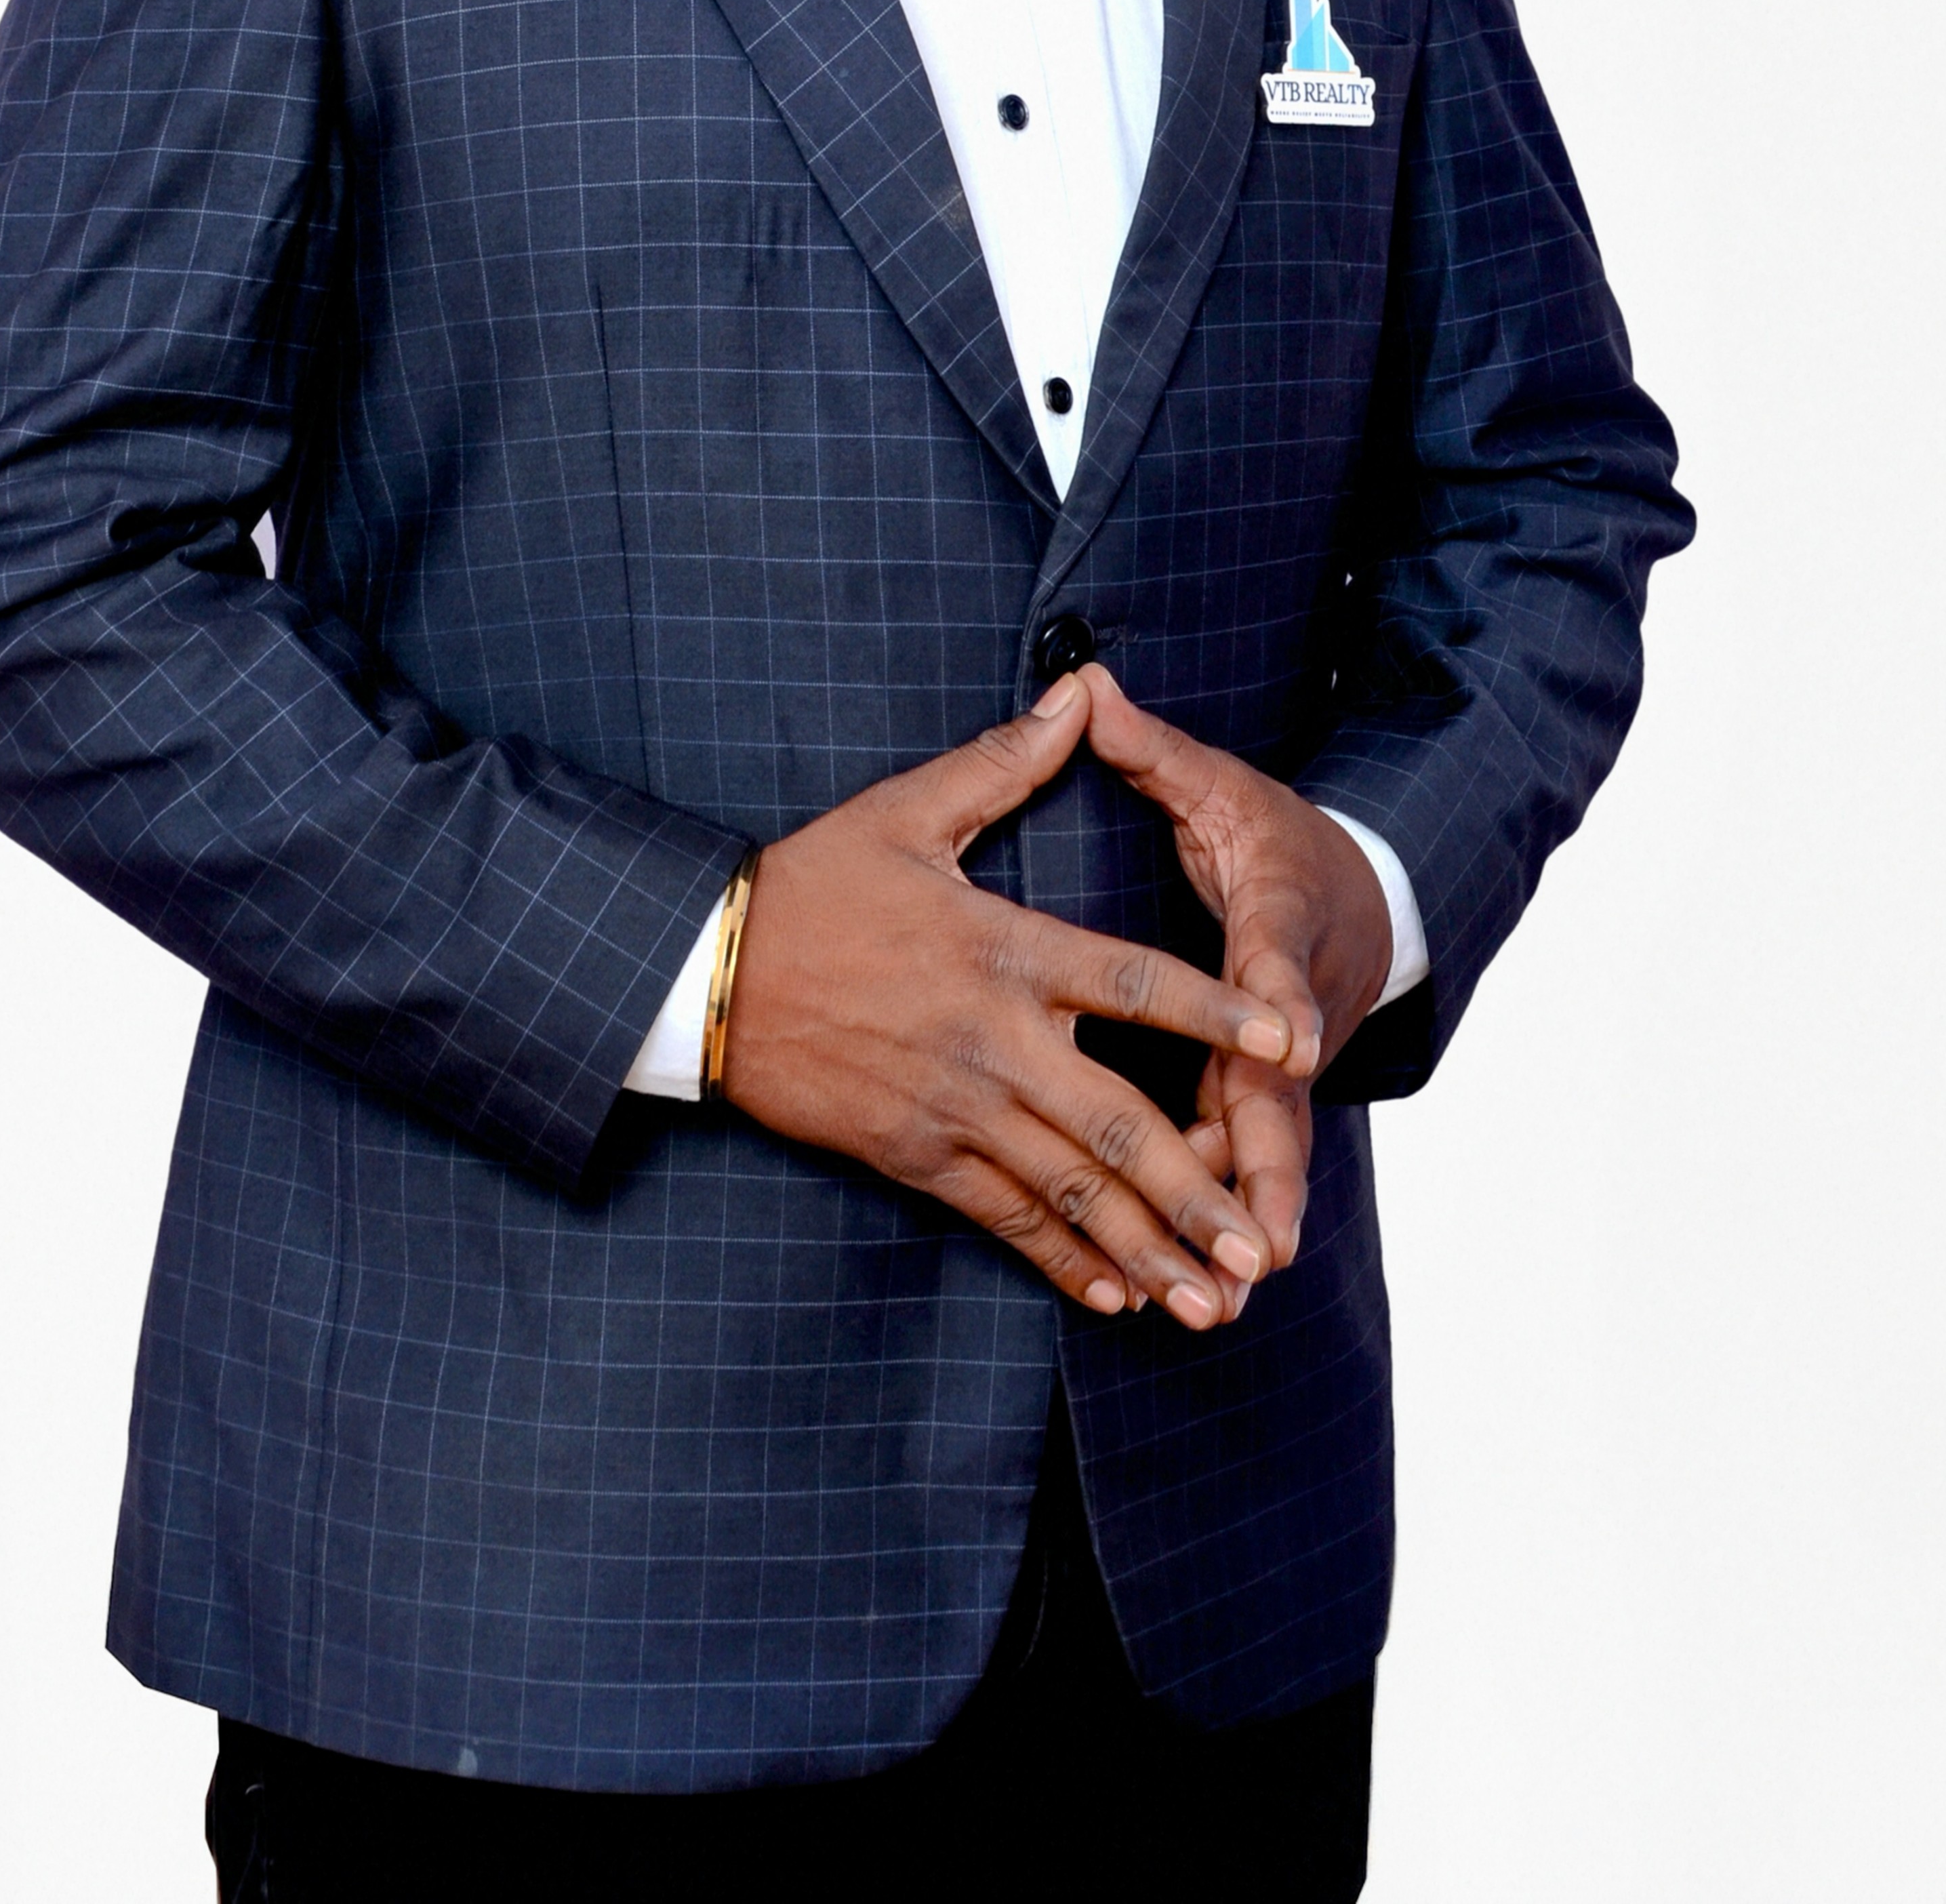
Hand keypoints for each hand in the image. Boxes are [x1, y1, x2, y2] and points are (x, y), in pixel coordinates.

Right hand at [720, 676, 1298, 1329]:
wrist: (708, 972)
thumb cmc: (813, 883)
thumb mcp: (907, 810)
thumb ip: (1005, 761)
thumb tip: (1080, 693)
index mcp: (1003, 949)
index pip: (1133, 983)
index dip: (1214, 1013)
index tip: (1285, 1044)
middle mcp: (993, 1039)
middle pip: (1116, 1124)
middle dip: (1196, 1190)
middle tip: (1260, 1243)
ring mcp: (954, 1106)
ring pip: (1068, 1190)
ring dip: (1145, 1246)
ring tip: (1210, 1299)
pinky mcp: (914, 1152)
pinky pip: (1003, 1216)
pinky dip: (1062, 1257)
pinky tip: (1116, 1292)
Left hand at [1079, 669, 1394, 1269]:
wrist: (1363, 894)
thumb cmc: (1275, 838)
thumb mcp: (1223, 785)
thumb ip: (1153, 750)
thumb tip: (1088, 685)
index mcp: (1278, 923)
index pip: (1277, 967)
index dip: (1277, 1005)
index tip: (1284, 1046)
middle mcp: (1288, 1009)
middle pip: (1280, 1098)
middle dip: (1267, 1175)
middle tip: (1255, 1250)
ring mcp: (1281, 1065)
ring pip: (1261, 1152)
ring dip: (1239, 1222)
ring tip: (1213, 1305)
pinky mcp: (1259, 1097)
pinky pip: (1238, 1165)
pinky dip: (1221, 1222)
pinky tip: (1190, 1294)